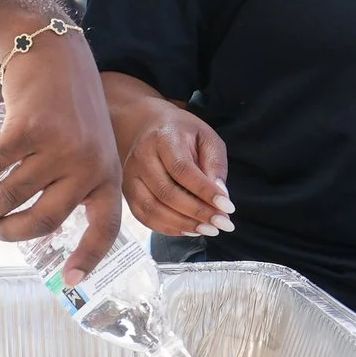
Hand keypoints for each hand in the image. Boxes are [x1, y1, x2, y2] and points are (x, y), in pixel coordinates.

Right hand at [0, 32, 123, 281]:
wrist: (53, 48)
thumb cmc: (68, 100)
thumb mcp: (90, 141)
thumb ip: (76, 178)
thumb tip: (42, 226)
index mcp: (108, 173)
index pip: (104, 228)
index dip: (87, 259)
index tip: (69, 281)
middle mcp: (89, 164)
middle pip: (43, 221)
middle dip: (7, 233)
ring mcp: (60, 146)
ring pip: (11, 196)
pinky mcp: (29, 128)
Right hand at [121, 100, 234, 237]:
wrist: (147, 127)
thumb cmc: (182, 133)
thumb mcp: (206, 138)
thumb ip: (215, 164)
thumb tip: (221, 197)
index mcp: (164, 138)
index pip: (182, 169)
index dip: (205, 191)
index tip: (228, 207)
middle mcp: (142, 157)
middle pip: (167, 192)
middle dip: (198, 212)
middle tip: (222, 223)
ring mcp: (131, 176)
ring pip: (153, 209)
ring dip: (184, 224)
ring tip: (209, 230)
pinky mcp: (127, 193)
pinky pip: (145, 217)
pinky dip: (169, 228)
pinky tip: (189, 230)